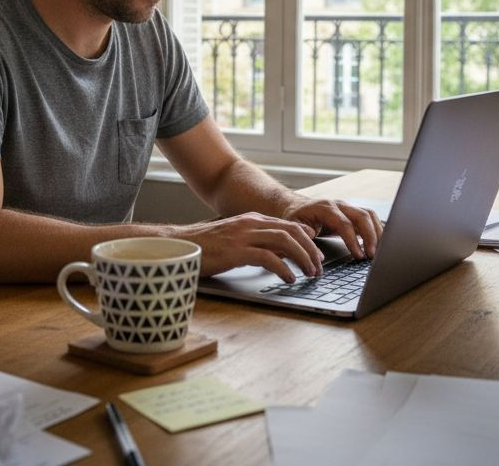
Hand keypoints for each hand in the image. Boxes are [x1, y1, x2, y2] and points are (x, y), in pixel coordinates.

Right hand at [171, 213, 324, 282]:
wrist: (178, 245)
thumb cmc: (205, 247)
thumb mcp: (234, 240)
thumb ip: (256, 243)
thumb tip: (279, 255)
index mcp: (251, 220)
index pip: (288, 224)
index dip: (306, 238)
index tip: (317, 252)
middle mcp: (250, 224)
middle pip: (292, 231)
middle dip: (310, 249)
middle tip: (319, 266)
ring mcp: (243, 236)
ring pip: (285, 242)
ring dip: (302, 258)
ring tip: (310, 273)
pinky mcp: (236, 252)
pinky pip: (268, 258)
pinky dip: (284, 269)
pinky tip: (290, 279)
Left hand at [281, 197, 382, 259]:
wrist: (296, 206)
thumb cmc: (295, 218)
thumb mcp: (293, 226)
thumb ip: (303, 235)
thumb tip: (313, 246)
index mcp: (324, 207)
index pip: (344, 223)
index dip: (353, 240)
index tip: (359, 255)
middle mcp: (339, 205)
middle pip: (362, 216)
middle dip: (370, 236)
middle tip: (373, 255)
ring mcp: (347, 208)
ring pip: (369, 215)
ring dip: (377, 232)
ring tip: (380, 251)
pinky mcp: (352, 214)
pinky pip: (369, 219)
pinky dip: (377, 230)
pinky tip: (380, 243)